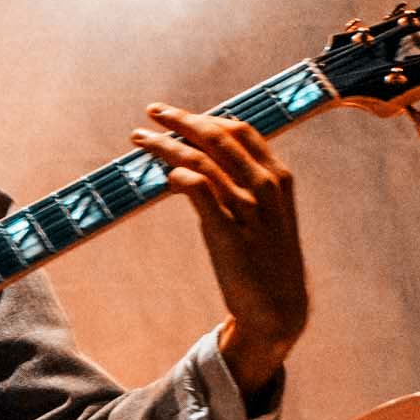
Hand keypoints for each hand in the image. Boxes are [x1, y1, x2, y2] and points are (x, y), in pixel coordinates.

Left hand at [132, 103, 306, 399]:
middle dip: (180, 120)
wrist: (279, 307)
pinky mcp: (228, 234)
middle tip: (152, 111)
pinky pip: (198, 191)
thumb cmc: (266, 256)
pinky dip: (178, 175)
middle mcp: (266, 186)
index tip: (177, 115)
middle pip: (216, 137)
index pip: (239, 130)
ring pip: (201, 160)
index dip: (205, 117)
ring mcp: (248, 209)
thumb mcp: (266, 212)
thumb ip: (240, 182)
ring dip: (166, 144)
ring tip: (140, 139)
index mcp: (278, 176)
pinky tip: (162, 174)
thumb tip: (196, 160)